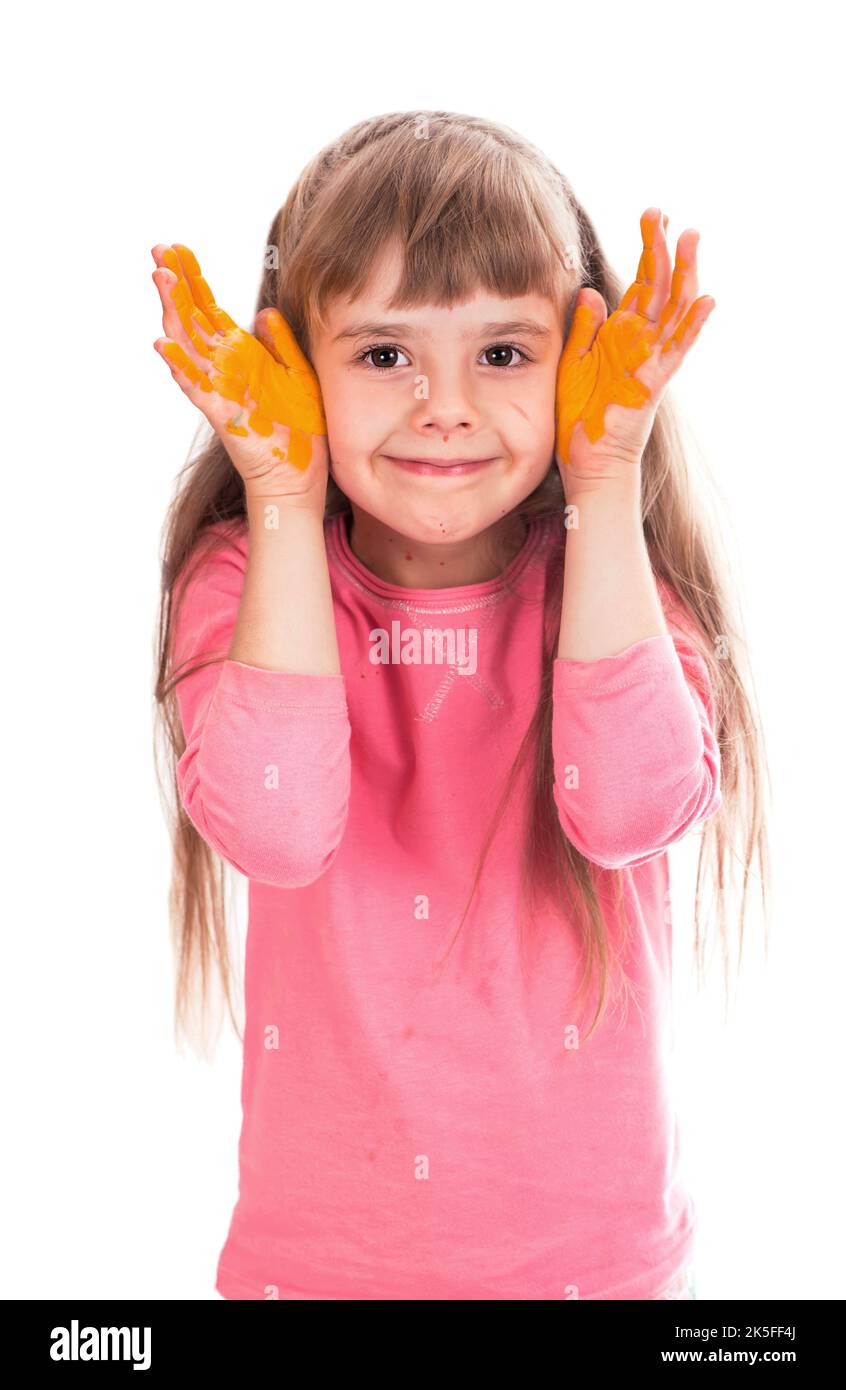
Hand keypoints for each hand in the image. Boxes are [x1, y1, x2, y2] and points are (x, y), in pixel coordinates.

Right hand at [151, 243, 328, 500]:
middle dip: (175, 284)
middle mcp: (223, 368)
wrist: (299, 475)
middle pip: (191, 319)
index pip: (209, 309)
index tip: (176, 248)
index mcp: (240, 355)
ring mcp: (218, 389)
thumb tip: (263, 311)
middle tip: (158, 250)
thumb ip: (280, 343)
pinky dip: (179, 366)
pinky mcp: (222, 413)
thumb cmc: (299, 428)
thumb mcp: (297, 373)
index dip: (193, 278)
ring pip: (186, 345)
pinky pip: (196, 387)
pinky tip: (163, 345)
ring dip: (172, 312)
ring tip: (161, 280)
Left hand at [554, 208, 714, 494]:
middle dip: (664, 249)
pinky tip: (704, 301)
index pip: (641, 283)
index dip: (648, 249)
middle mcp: (641, 344)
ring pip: (675, 310)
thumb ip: (584, 327)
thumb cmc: (580, 418)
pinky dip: (691, 327)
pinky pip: (675, 351)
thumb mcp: (574, 362)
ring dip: (685, 274)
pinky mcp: (652, 383)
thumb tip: (589, 291)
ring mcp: (651, 361)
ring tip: (692, 238)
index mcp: (622, 335)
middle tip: (664, 213)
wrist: (588, 462)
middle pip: (661, 287)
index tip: (652, 217)